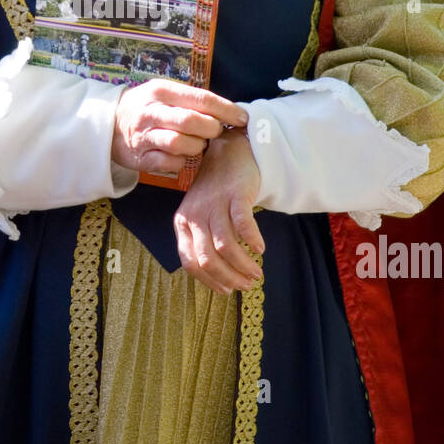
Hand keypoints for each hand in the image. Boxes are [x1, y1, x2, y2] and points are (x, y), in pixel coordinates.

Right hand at [112, 80, 248, 175]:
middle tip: (216, 132)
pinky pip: (170, 163)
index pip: (200, 98)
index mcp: (161, 91)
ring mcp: (144, 137)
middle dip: (211, 129)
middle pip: (191, 121)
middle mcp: (151, 112)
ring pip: (180, 143)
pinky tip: (182, 155)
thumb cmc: (146, 107)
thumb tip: (227, 110)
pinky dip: (181, 161)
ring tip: (198, 144)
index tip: (242, 117)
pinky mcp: (141, 158)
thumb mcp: (163, 93)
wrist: (108, 125)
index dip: (225, 109)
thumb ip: (191, 100)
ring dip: (197, 146)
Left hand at [174, 131, 264, 295]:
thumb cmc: (216, 193)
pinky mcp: (234, 194)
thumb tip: (218, 278)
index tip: (227, 290)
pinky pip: (242, 223)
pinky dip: (252, 240)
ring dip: (243, 265)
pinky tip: (260, 249)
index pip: (190, 262)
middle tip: (246, 285)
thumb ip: (202, 241)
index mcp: (183, 223)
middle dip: (229, 278)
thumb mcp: (201, 217)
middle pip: (207, 259)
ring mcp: (214, 204)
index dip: (209, 281)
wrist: (229, 154)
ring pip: (225, 246)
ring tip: (256, 273)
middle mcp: (194, 215)